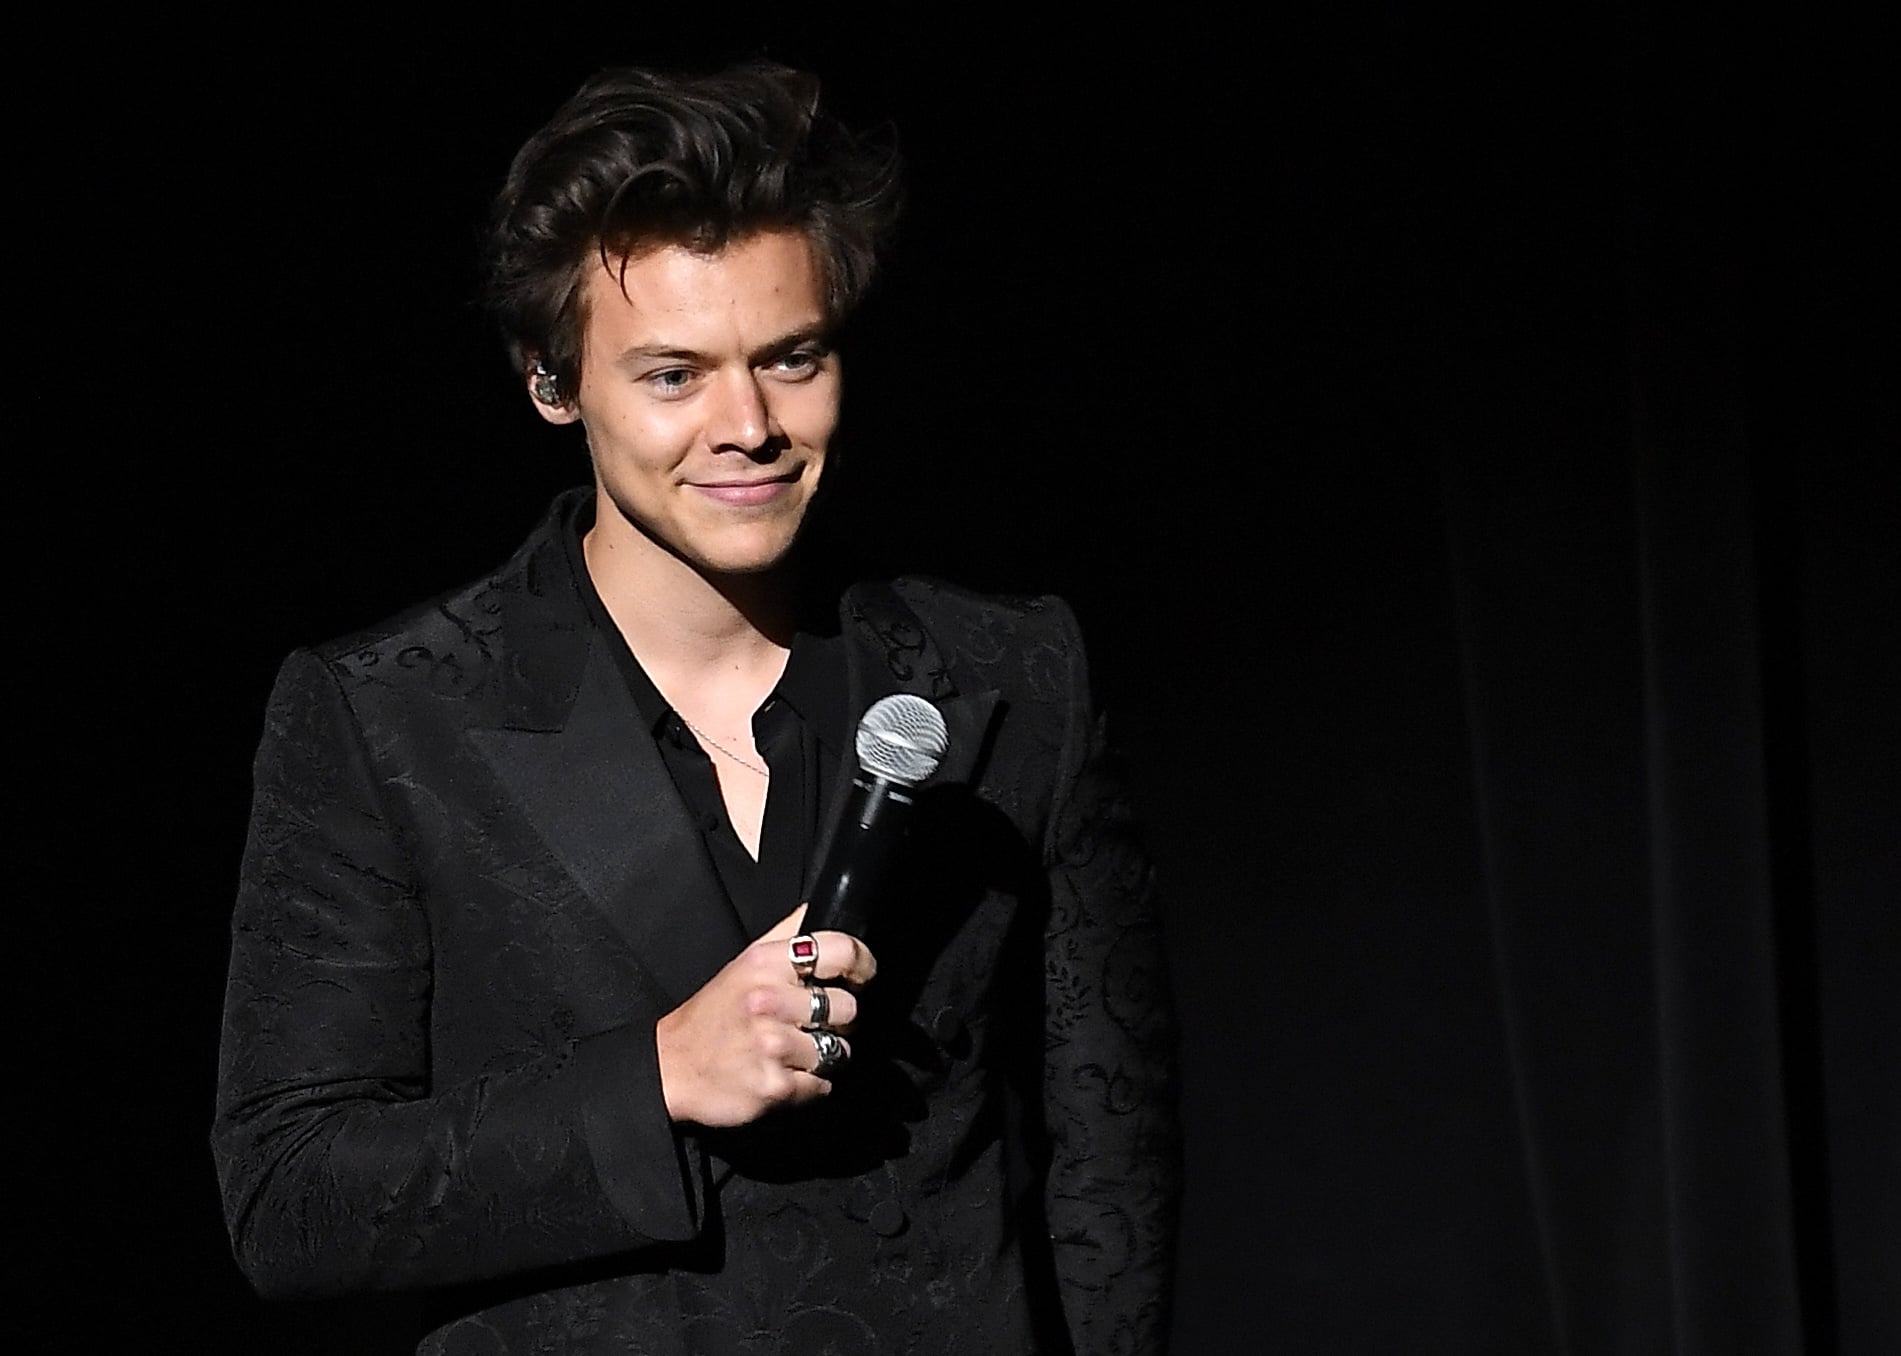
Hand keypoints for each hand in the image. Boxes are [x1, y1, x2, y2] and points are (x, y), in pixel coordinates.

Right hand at [655, 907, 876, 1127]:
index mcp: (765, 964)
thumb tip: (821, 906)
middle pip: (847, 1008)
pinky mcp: (775, 1086)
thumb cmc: (712, 1015)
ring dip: (823, 1056)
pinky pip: (822, 1086)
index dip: (863, 964)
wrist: (670, 1068)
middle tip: (808, 1025)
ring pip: (839, 1051)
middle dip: (837, 1021)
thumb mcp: (744, 962)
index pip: (841, 951)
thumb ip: (787, 934)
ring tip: (791, 1052)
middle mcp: (769, 1001)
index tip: (863, 976)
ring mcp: (773, 1045)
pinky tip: (780, 1074)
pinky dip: (808, 1086)